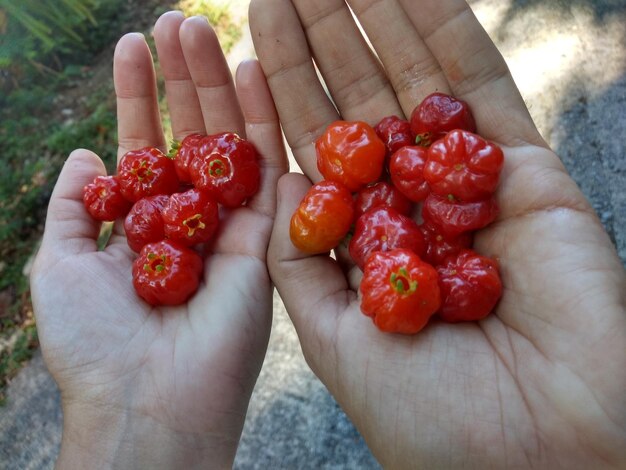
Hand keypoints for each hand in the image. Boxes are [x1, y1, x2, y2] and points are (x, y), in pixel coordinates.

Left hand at [30, 12, 286, 467]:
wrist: (150, 400)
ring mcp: (233, 225)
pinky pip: (268, 167)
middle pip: (189, 134)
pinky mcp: (269, 235)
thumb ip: (73, 209)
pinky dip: (260, 117)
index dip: (136, 96)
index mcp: (145, 225)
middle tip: (173, 20)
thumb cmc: (96, 343)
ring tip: (198, 28)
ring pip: (229, 140)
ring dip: (215, 84)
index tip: (130, 46)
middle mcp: (192, 219)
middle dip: (179, 78)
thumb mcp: (60, 266)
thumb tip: (88, 156)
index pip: (144, 146)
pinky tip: (251, 69)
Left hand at [250, 0, 625, 466]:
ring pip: (415, 85)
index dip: (280, 92)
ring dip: (375, 23)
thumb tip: (281, 189)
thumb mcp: (335, 341)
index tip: (247, 38)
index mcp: (362, 240)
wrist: (540, 451)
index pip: (311, 149)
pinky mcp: (527, 172)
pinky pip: (484, 88)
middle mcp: (409, 203)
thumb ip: (303, 269)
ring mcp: (467, 183)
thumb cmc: (430, 416)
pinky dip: (449, 33)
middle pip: (357, 106)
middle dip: (320, 44)